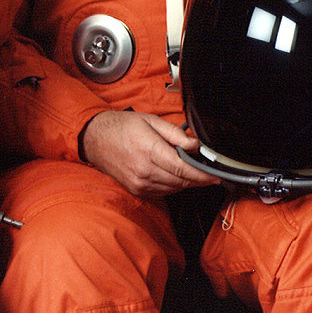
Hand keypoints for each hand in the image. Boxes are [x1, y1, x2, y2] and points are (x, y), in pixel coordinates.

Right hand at [80, 109, 221, 198]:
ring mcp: (139, 183)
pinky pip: (163, 192)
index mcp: (149, 150)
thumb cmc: (122, 127)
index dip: (203, 175)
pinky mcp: (137, 190)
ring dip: (186, 181)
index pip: (183, 168)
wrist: (95, 139)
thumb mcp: (150, 121)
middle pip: (181, 181)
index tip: (216, 176)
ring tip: (189, 169)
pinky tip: (173, 174)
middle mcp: (144, 170)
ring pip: (174, 188)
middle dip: (198, 178)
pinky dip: (173, 185)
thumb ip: (175, 134)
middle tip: (208, 171)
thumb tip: (195, 146)